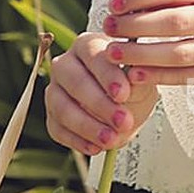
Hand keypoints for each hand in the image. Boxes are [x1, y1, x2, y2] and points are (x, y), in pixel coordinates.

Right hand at [45, 32, 159, 156]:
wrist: (126, 106)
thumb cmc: (133, 84)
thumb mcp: (142, 79)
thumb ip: (137, 79)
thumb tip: (133, 77)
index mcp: (88, 44)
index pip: (93, 55)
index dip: (108, 75)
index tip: (123, 94)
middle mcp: (65, 63)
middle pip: (76, 82)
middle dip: (100, 104)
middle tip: (122, 121)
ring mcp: (54, 90)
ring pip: (63, 107)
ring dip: (88, 126)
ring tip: (111, 139)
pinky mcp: (51, 116)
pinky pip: (58, 129)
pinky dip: (77, 141)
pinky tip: (96, 147)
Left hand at [99, 0, 193, 87]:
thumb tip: (128, 2)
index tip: (115, 2)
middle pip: (175, 22)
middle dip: (136, 25)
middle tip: (109, 27)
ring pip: (178, 53)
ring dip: (141, 54)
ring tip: (114, 52)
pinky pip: (186, 77)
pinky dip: (157, 75)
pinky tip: (135, 72)